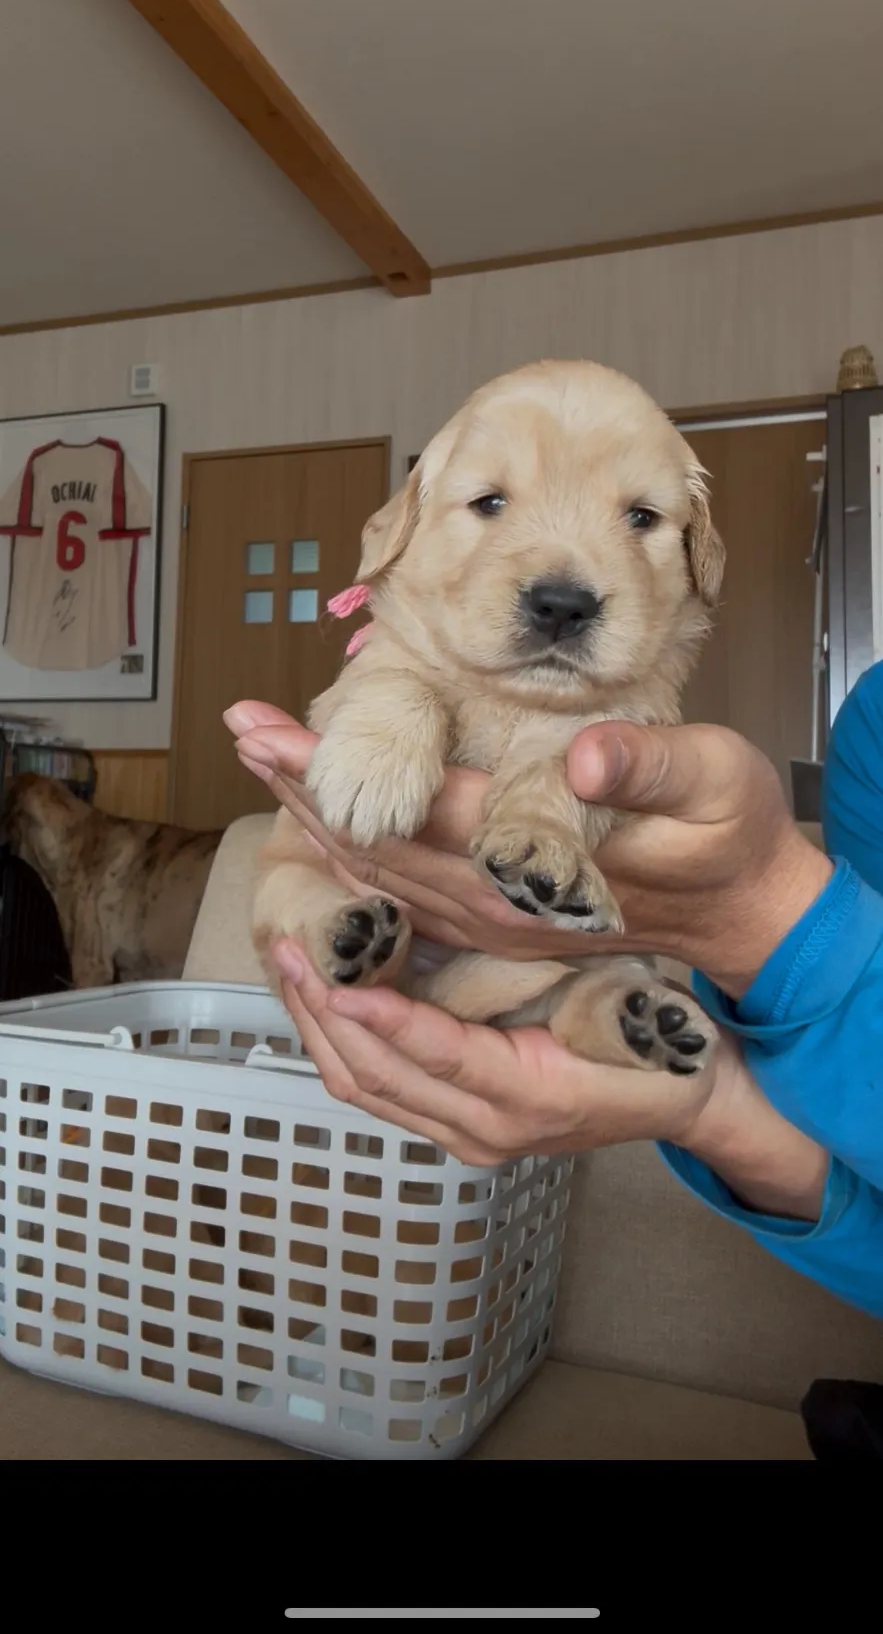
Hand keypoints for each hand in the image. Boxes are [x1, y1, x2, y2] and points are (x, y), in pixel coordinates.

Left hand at [225, 702, 831, 994]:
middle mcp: (501, 907)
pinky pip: (399, 894)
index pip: (418, 816)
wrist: (746, 912)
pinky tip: (317, 811)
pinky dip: (350, 848)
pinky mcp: (491, 921)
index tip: (273, 729)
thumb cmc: (731, 837)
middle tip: (243, 727)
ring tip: (262, 752)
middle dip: (302, 786)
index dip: (339, 768)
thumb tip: (589, 753)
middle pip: (376, 849)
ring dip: (314, 813)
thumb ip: (652, 767)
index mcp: (542, 869)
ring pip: (378, 875)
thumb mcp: (717, 784)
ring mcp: (491, 922)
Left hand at [275, 935, 727, 1162]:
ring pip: (366, 1088)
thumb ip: (565, 978)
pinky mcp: (454, 1122)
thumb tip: (504, 914)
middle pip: (379, 1079)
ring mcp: (466, 1134)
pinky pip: (379, 1087)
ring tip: (288, 957)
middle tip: (288, 945)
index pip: (440, 1058)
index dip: (383, 1017)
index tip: (336, 975)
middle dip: (323, 1013)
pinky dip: (340, 1037)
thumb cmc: (666, 1040)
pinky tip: (319, 985)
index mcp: (534, 1098)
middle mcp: (487, 1131)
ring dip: (317, 1025)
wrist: (691, 1100)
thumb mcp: (628, 1001)